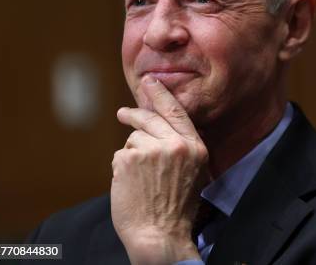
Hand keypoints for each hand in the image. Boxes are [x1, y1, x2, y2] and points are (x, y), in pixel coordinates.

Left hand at [111, 75, 209, 263]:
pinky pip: (120, 155)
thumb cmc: (177, 209)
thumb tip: (161, 128)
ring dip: (132, 154)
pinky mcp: (129, 159)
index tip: (151, 81)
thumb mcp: (195, 173)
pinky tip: (130, 185)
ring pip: (133, 139)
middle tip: (123, 113)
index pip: (177, 113)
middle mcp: (175, 145)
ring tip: (140, 180)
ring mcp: (151, 150)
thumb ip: (182, 148)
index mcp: (195, 148)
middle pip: (150, 118)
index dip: (162, 95)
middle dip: (134, 114)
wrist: (160, 235)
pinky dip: (121, 168)